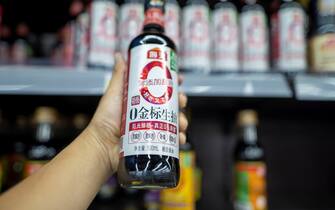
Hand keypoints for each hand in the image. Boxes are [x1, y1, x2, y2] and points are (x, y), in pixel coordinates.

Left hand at [87, 53, 187, 173]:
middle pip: (172, 105)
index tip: (180, 79)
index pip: (162, 89)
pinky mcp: (155, 142)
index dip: (173, 84)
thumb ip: (119, 75)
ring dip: (183, 121)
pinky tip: (180, 138)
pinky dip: (179, 139)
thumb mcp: (114, 93)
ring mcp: (154, 128)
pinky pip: (172, 140)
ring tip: (181, 123)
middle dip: (181, 102)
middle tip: (181, 101)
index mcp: (144, 100)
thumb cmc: (106, 118)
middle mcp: (150, 113)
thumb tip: (118, 54)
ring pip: (175, 122)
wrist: (103, 144)